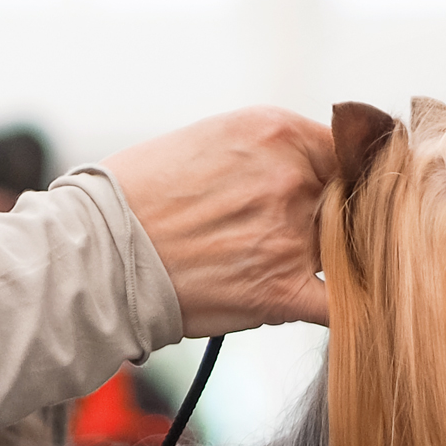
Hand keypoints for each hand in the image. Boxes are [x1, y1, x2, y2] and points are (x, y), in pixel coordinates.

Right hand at [105, 108, 334, 334]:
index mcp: (273, 131)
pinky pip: (342, 304)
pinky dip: (351, 311)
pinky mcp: (281, 290)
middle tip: (295, 240)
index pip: (346, 151)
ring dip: (326, 264)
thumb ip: (266, 153)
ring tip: (277, 272)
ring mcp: (289, 234)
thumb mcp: (207, 141)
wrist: (93, 254)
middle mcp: (289, 176)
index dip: (342, 177)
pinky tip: (347, 314)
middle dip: (331, 222)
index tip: (333, 196)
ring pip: (344, 251)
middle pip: (348, 201)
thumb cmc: (134, 197)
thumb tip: (307, 172)